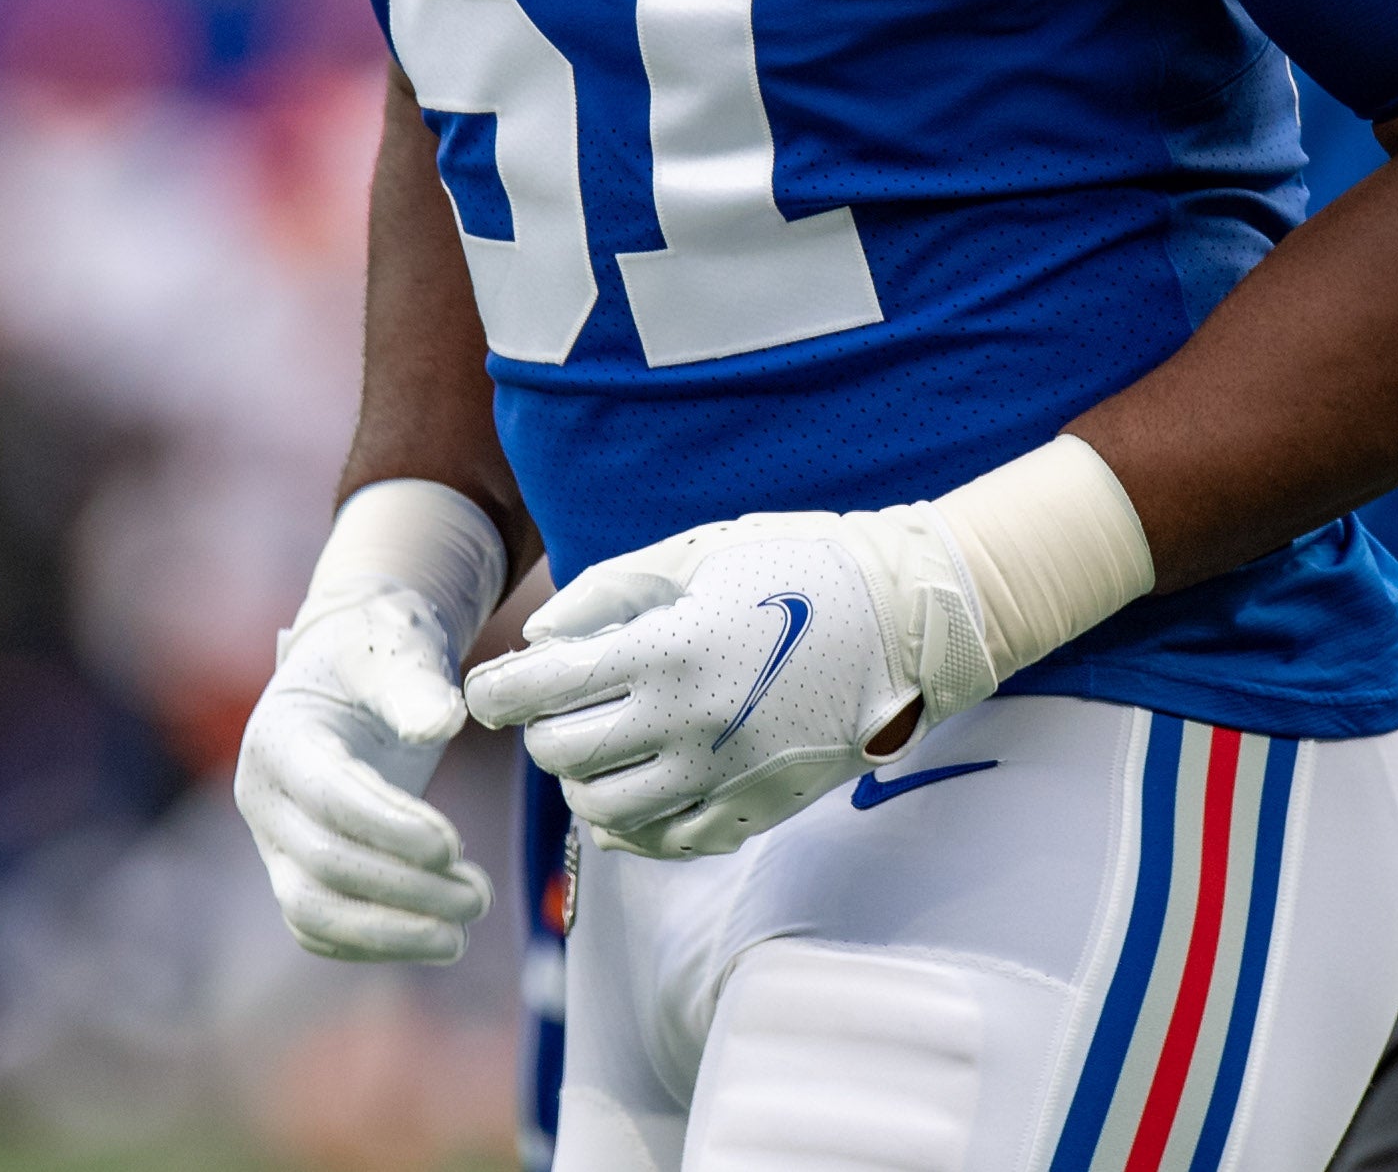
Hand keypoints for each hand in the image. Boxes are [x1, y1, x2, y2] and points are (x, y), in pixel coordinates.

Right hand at [234, 567, 496, 961]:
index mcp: (281, 737)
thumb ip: (416, 683)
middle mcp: (264, 797)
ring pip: (313, 912)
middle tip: (479, 897)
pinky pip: (320, 926)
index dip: (391, 828)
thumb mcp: (398, 647)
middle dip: (405, 890)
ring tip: (463, 932)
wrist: (352, 664)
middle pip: (321, 865)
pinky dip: (374, 943)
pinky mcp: (293, 869)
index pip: (329, 797)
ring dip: (391, 932)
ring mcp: (273, 840)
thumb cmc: (378, 649)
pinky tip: (435, 938)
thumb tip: (439, 724)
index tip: (454, 846)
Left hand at [464, 508, 994, 860]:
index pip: (543, 688)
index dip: (496, 692)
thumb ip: (611, 591)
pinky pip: (665, 843)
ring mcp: (722, 775)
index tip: (485, 692)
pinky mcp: (755, 809)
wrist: (912, 622)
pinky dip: (632, 828)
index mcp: (667, 649)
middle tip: (554, 708)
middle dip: (542, 731)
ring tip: (598, 749)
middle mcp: (686, 722)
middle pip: (563, 753)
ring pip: (603, 809)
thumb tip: (542, 638)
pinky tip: (637, 794)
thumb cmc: (804, 567)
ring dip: (583, 781)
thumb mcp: (703, 553)